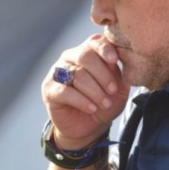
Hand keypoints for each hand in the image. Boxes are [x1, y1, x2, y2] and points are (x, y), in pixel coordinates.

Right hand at [42, 34, 129, 149]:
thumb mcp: (118, 88)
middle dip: (102, 75)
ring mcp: (57, 72)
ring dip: (95, 91)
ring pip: (77, 75)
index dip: (105, 49)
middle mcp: (70, 58)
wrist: (90, 126)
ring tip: (105, 103)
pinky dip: (82, 101)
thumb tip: (116, 60)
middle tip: (113, 90)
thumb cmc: (105, 102)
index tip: (114, 60)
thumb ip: (118, 72)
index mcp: (88, 52)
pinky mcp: (49, 90)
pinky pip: (65, 91)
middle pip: (85, 56)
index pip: (94, 42)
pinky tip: (91, 108)